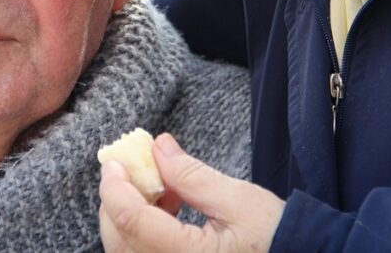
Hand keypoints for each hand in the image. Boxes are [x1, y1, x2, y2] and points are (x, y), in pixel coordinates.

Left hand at [98, 133, 284, 251]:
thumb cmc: (277, 238)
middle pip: (119, 239)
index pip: (132, 222)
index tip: (114, 159)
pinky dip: (142, 228)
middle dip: (118, 198)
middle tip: (132, 166)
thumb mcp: (239, 200)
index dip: (115, 186)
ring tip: (162, 186)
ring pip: (125, 249)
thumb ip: (192, 175)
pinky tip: (167, 206)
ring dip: (130, 212)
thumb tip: (156, 147)